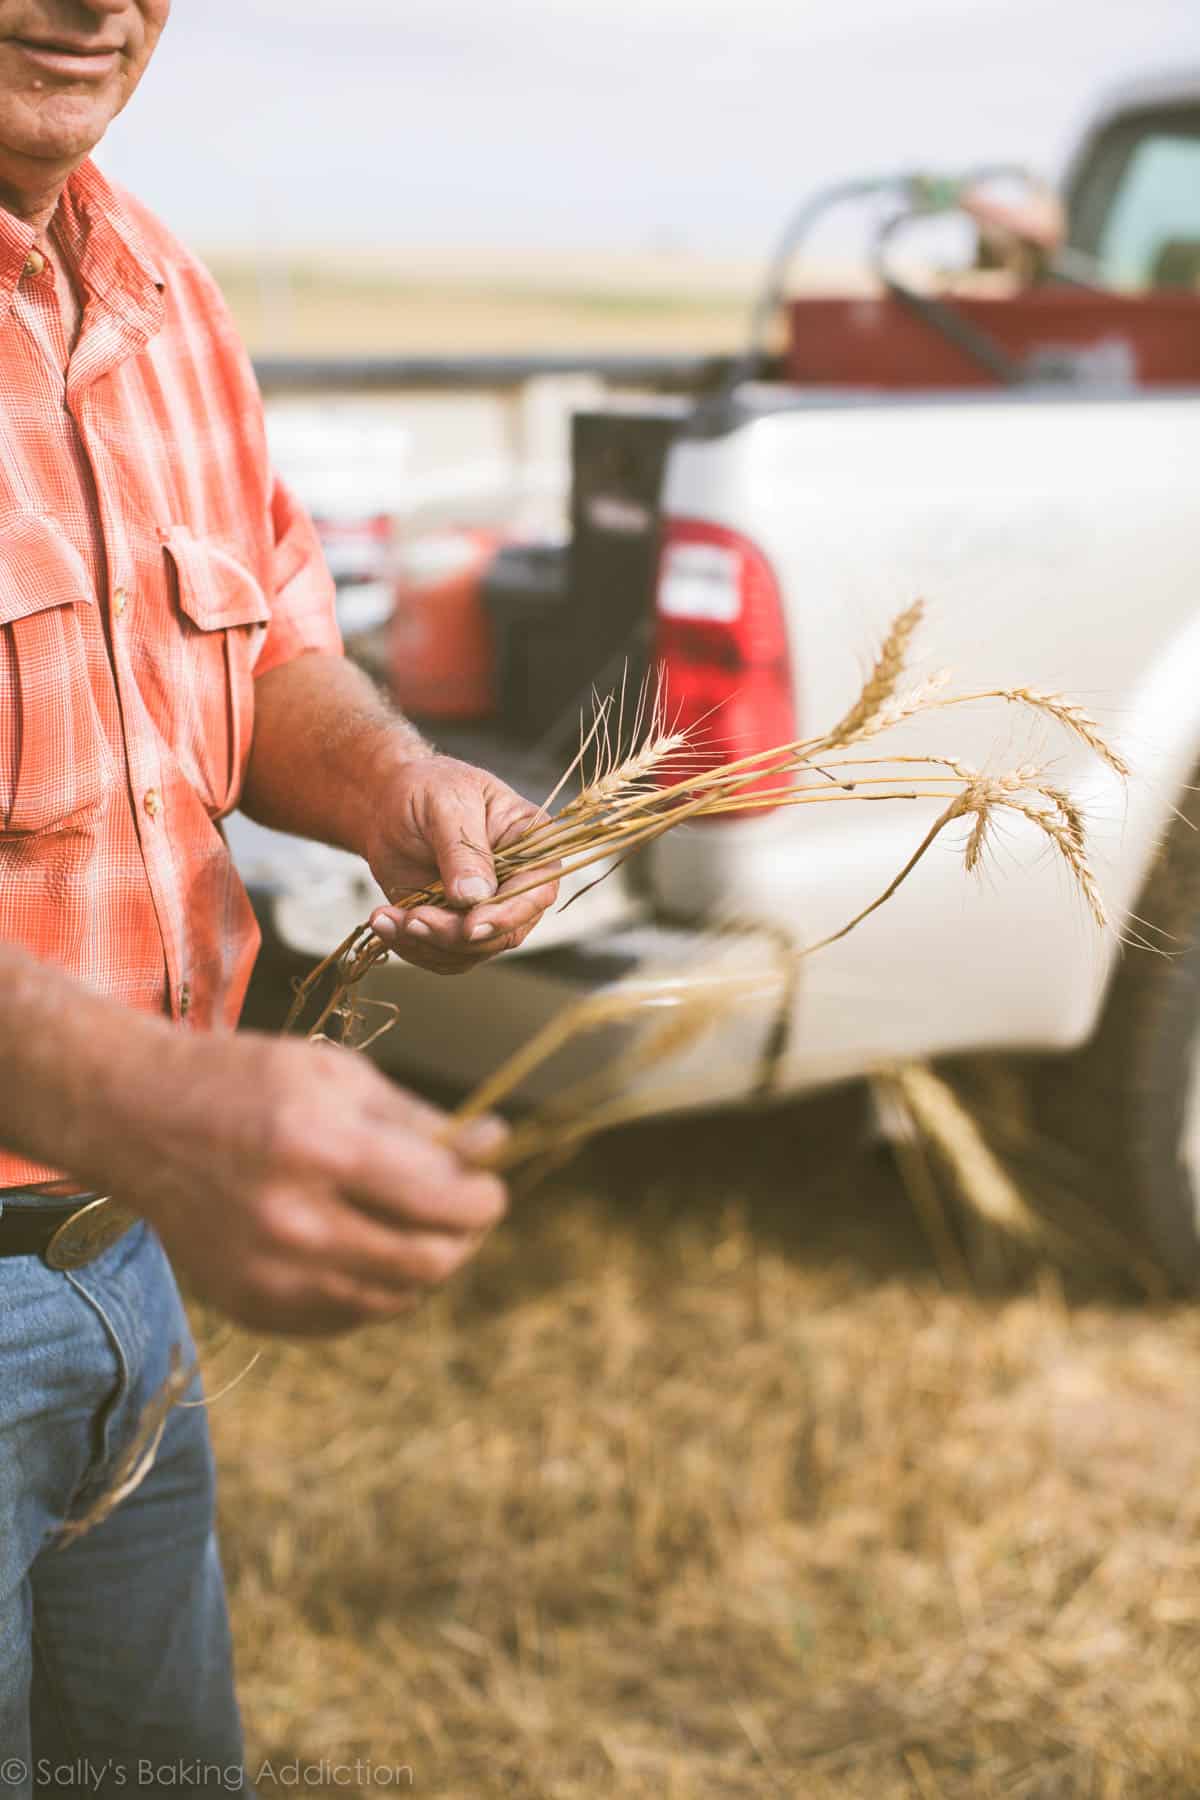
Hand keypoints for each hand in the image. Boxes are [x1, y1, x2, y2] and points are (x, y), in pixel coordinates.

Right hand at [108, 1029, 507, 1335]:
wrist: (139, 1119)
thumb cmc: (246, 1083)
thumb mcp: (338, 1076)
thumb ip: (420, 1121)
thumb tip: (495, 1143)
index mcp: (322, 1150)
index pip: (440, 1202)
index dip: (483, 1199)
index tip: (489, 1187)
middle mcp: (295, 1224)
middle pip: (427, 1263)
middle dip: (463, 1238)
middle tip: (464, 1213)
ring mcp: (269, 1275)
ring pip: (393, 1300)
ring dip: (422, 1266)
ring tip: (414, 1226)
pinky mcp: (251, 1305)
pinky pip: (346, 1317)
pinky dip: (374, 1289)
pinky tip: (363, 1248)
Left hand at [362, 749, 559, 974]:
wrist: (387, 803)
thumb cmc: (426, 788)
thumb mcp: (446, 804)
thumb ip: (463, 849)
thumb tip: (475, 897)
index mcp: (534, 845)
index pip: (538, 890)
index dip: (508, 914)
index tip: (470, 926)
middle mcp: (517, 884)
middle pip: (505, 931)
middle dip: (456, 935)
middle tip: (413, 920)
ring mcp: (486, 910)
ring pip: (471, 950)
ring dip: (426, 943)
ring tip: (386, 917)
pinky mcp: (454, 926)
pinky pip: (440, 955)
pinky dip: (410, 946)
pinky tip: (383, 921)